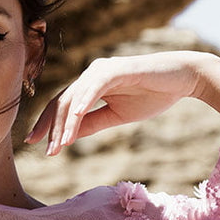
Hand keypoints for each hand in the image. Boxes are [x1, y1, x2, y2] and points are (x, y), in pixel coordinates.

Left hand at [25, 52, 202, 155]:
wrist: (183, 80)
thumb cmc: (152, 95)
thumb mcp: (116, 116)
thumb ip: (92, 123)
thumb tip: (69, 136)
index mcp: (90, 85)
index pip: (62, 106)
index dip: (48, 125)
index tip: (36, 144)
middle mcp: (91, 74)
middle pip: (62, 102)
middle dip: (50, 127)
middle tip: (44, 150)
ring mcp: (102, 69)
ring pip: (74, 97)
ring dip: (65, 123)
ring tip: (60, 145)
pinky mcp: (116, 69)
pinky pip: (94, 88)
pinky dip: (83, 104)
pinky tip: (74, 120)